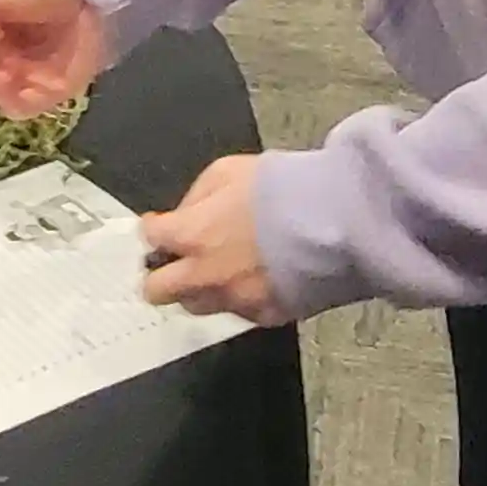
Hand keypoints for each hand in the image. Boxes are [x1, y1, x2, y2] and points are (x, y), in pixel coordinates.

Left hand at [136, 155, 286, 323]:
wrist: (334, 221)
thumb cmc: (284, 190)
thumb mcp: (228, 171)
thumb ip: (197, 195)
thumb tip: (187, 212)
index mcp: (192, 235)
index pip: (152, 238)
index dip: (154, 230)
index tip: (159, 227)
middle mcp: (205, 275)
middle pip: (158, 290)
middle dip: (158, 276)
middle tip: (169, 265)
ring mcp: (235, 300)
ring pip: (196, 306)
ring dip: (197, 290)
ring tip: (214, 273)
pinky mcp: (266, 314)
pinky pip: (240, 313)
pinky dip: (240, 299)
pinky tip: (254, 281)